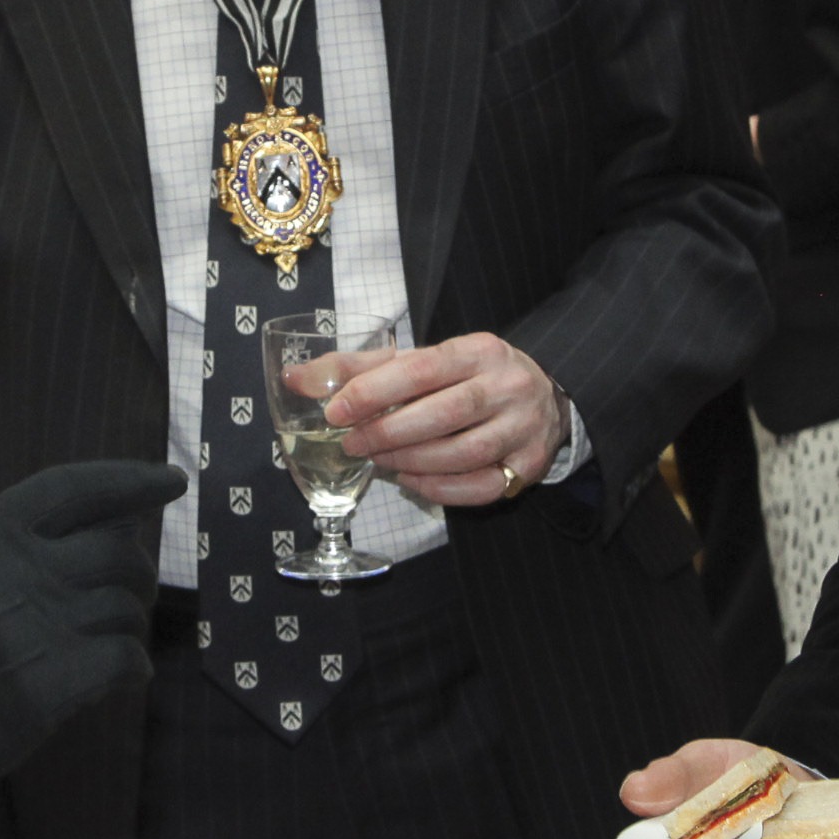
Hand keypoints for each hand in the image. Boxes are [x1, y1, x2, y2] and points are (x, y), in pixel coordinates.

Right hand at [0, 459, 186, 828]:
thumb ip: (37, 535)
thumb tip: (130, 513)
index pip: (75, 488)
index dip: (131, 480)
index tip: (174, 480)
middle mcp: (11, 572)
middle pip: (119, 552)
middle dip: (138, 575)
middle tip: (126, 597)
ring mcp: (33, 627)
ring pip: (129, 607)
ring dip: (129, 626)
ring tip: (100, 644)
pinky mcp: (52, 681)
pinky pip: (130, 657)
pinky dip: (134, 667)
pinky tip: (117, 676)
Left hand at [323, 331, 562, 507]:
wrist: (544, 397)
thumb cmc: (468, 378)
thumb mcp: (424, 361)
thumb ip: (360, 368)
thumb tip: (294, 378)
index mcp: (479, 350)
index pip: (422, 369)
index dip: (374, 391)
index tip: (335, 410)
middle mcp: (507, 386)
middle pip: (445, 414)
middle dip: (389, 432)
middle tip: (352, 444)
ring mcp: (522, 428)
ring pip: (463, 454)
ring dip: (410, 461)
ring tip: (377, 460)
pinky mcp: (528, 465)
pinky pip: (480, 487)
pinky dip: (438, 488)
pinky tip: (410, 479)